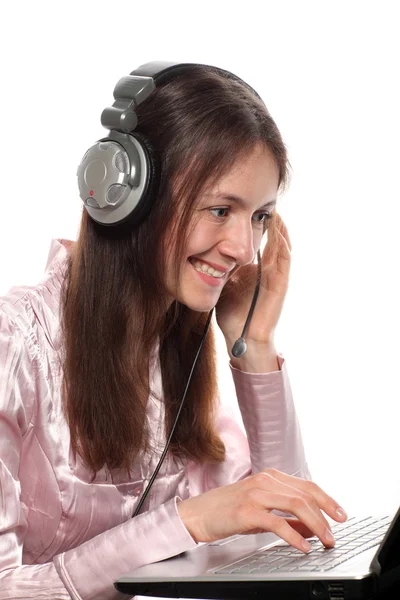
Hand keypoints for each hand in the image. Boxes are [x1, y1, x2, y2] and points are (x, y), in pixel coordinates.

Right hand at [177, 468, 346, 552]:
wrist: (199, 513)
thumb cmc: (228, 510)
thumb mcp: (262, 511)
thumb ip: (288, 517)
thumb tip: (313, 527)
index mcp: (271, 477)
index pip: (306, 486)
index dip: (327, 500)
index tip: (340, 514)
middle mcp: (266, 481)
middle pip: (305, 494)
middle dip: (326, 514)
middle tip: (336, 532)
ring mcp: (256, 493)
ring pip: (296, 505)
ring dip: (316, 524)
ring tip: (325, 540)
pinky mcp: (248, 510)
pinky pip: (278, 523)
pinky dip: (294, 536)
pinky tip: (303, 546)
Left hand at [216, 213, 290, 350]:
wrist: (242, 337)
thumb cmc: (232, 312)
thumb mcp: (223, 282)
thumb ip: (219, 266)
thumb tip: (202, 249)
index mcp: (255, 267)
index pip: (258, 239)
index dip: (256, 223)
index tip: (248, 206)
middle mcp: (268, 269)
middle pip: (273, 238)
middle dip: (270, 220)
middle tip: (265, 201)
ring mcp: (276, 276)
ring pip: (282, 245)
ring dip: (279, 228)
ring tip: (274, 210)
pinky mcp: (281, 285)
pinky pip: (285, 260)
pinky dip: (283, 245)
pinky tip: (278, 232)